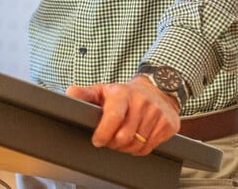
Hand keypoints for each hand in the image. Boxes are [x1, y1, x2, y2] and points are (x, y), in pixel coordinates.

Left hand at [66, 76, 180, 155]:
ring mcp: (156, 113)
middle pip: (124, 137)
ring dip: (125, 147)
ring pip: (136, 145)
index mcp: (122, 93)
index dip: (103, 134)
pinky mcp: (168, 124)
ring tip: (122, 138)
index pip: (113, 118)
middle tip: (110, 140)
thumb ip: (83, 94)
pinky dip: (139, 149)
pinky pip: (149, 147)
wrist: (157, 89)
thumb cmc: (124, 94)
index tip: (97, 140)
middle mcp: (141, 102)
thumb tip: (69, 94)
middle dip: (113, 143)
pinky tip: (136, 139)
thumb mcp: (102, 90)